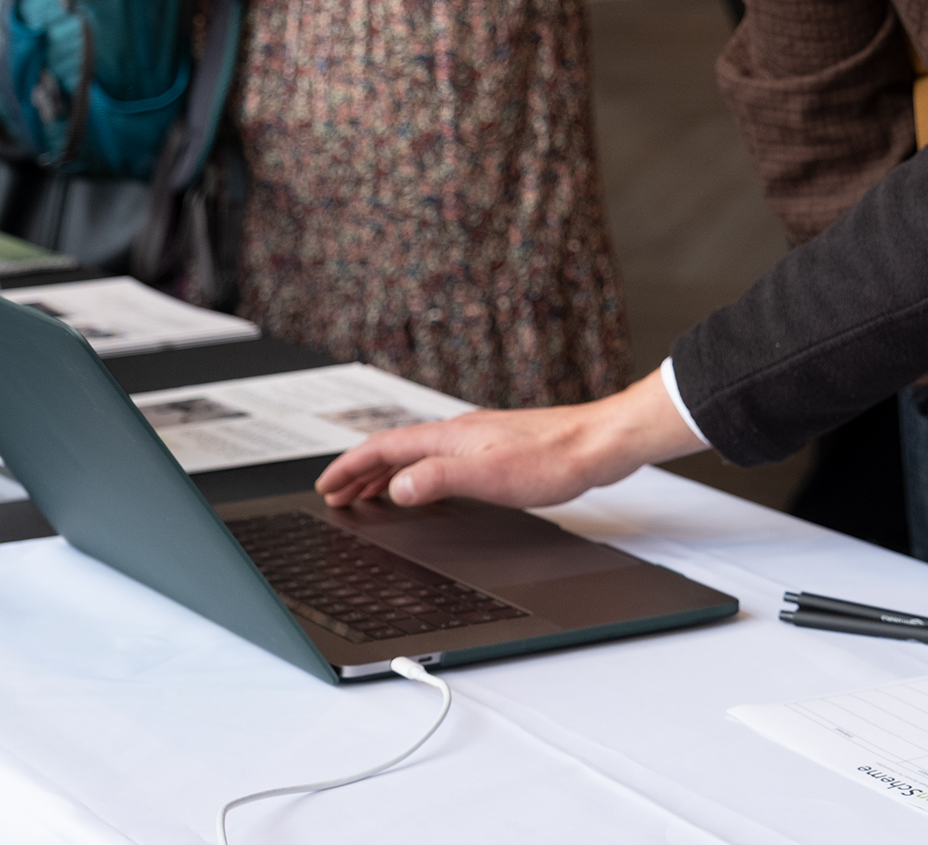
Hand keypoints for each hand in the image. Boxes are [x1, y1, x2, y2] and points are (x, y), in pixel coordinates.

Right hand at [315, 371, 703, 509]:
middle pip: (395, 449)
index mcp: (451, 436)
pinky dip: (417, 473)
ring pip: (417, 454)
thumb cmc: (554, 460)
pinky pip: (440, 459)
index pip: (384, 448)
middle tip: (338, 496)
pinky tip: (428, 487)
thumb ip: (439, 480)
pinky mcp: (497, 449)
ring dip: (387, 473)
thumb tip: (396, 487)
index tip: (327, 487)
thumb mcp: (490, 478)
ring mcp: (479, 438)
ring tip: (369, 494)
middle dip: (361, 473)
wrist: (599, 444)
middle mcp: (461, 432)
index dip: (350, 468)